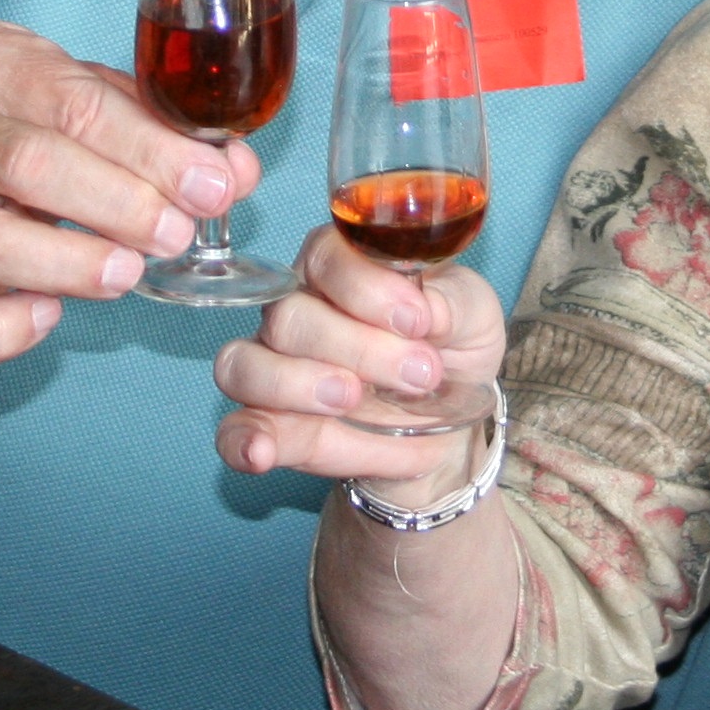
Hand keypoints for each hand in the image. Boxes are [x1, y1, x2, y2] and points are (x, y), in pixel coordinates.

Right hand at [0, 17, 257, 363]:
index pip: (71, 102)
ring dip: (64, 263)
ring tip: (127, 274)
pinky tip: (48, 317)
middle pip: (25, 163)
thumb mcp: (72, 91)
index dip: (150, 148)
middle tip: (177, 233)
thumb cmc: (7, 117)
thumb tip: (233, 173)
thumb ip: (151, 125)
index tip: (212, 185)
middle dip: (117, 203)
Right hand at [216, 228, 508, 496]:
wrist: (451, 427)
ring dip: (297, 386)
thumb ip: (454, 303)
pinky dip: (244, 441)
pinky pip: (235, 431)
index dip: (366, 287)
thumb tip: (427, 307)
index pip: (326, 256)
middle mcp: (295, 309)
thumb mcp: (475, 317)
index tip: (418, 320)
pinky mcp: (273, 426)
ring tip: (352, 400)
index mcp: (340, 268)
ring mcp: (274, 368)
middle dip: (357, 347)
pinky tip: (261, 454)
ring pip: (246, 365)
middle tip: (419, 373)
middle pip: (290, 316)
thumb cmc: (451, 350)